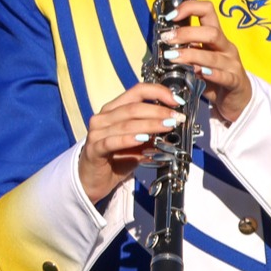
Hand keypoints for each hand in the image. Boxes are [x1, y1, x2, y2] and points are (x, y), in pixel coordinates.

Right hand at [78, 81, 185, 203]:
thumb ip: (152, 133)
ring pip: (125, 124)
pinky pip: (112, 142)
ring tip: (167, 127)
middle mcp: (103, 117)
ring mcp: (96, 133)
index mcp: (114, 110)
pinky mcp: (94, 149)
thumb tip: (174, 125)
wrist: (95, 179)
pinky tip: (143, 139)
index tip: (176, 101)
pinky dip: (128, 139)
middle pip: (133, 108)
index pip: (137, 91)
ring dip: (149, 125)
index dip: (158, 92)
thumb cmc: (117, 158)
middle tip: (176, 118)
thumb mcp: (139, 143)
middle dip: (158, 111)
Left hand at [157, 0, 251, 125]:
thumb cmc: (214, 76)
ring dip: (190, 55)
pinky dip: (212, 74)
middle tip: (166, 39)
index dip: (190, 8)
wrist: (236, 99)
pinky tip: (199, 73)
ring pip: (214, 55)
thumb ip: (185, 48)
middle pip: (211, 32)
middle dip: (186, 34)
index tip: (171, 15)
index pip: (208, 11)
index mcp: (216, 37)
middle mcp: (226, 47)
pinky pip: (225, 77)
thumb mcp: (198, 59)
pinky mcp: (235, 82)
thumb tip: (163, 39)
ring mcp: (232, 65)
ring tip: (172, 57)